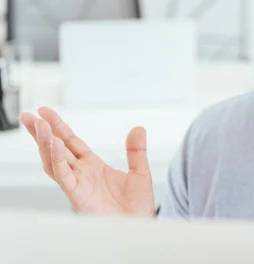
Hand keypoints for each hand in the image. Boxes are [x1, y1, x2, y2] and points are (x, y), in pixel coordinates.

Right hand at [19, 107, 154, 215]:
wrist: (139, 225)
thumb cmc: (137, 207)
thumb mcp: (140, 172)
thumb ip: (136, 151)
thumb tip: (139, 129)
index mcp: (93, 166)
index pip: (71, 142)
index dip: (58, 127)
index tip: (45, 113)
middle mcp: (81, 173)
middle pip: (56, 148)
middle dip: (41, 132)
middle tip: (28, 116)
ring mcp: (78, 184)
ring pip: (54, 160)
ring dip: (45, 143)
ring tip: (38, 125)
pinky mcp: (78, 195)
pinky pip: (64, 176)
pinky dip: (58, 160)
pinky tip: (54, 145)